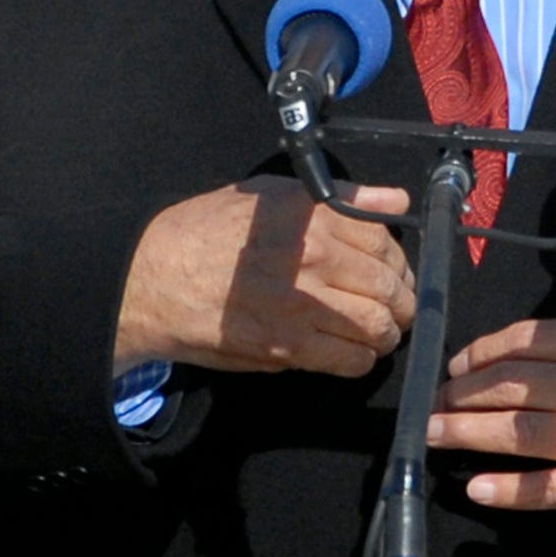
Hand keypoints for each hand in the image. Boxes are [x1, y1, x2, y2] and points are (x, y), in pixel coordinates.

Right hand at [114, 179, 413, 378]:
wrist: (154, 278)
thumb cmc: (207, 232)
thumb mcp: (271, 195)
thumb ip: (341, 199)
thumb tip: (396, 201)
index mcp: (313, 216)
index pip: (385, 241)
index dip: (398, 260)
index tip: (393, 271)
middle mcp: (315, 258)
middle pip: (390, 287)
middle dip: (401, 301)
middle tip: (394, 307)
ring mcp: (304, 306)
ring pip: (378, 328)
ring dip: (385, 333)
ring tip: (376, 331)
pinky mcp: (288, 348)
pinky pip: (351, 361)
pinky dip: (361, 359)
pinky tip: (350, 350)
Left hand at [428, 318, 555, 517]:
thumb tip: (522, 359)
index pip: (528, 341)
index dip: (482, 353)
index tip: (460, 365)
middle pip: (514, 386)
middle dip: (464, 394)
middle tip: (435, 403)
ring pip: (521, 434)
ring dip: (469, 434)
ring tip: (436, 434)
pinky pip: (551, 489)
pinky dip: (511, 490)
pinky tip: (478, 487)